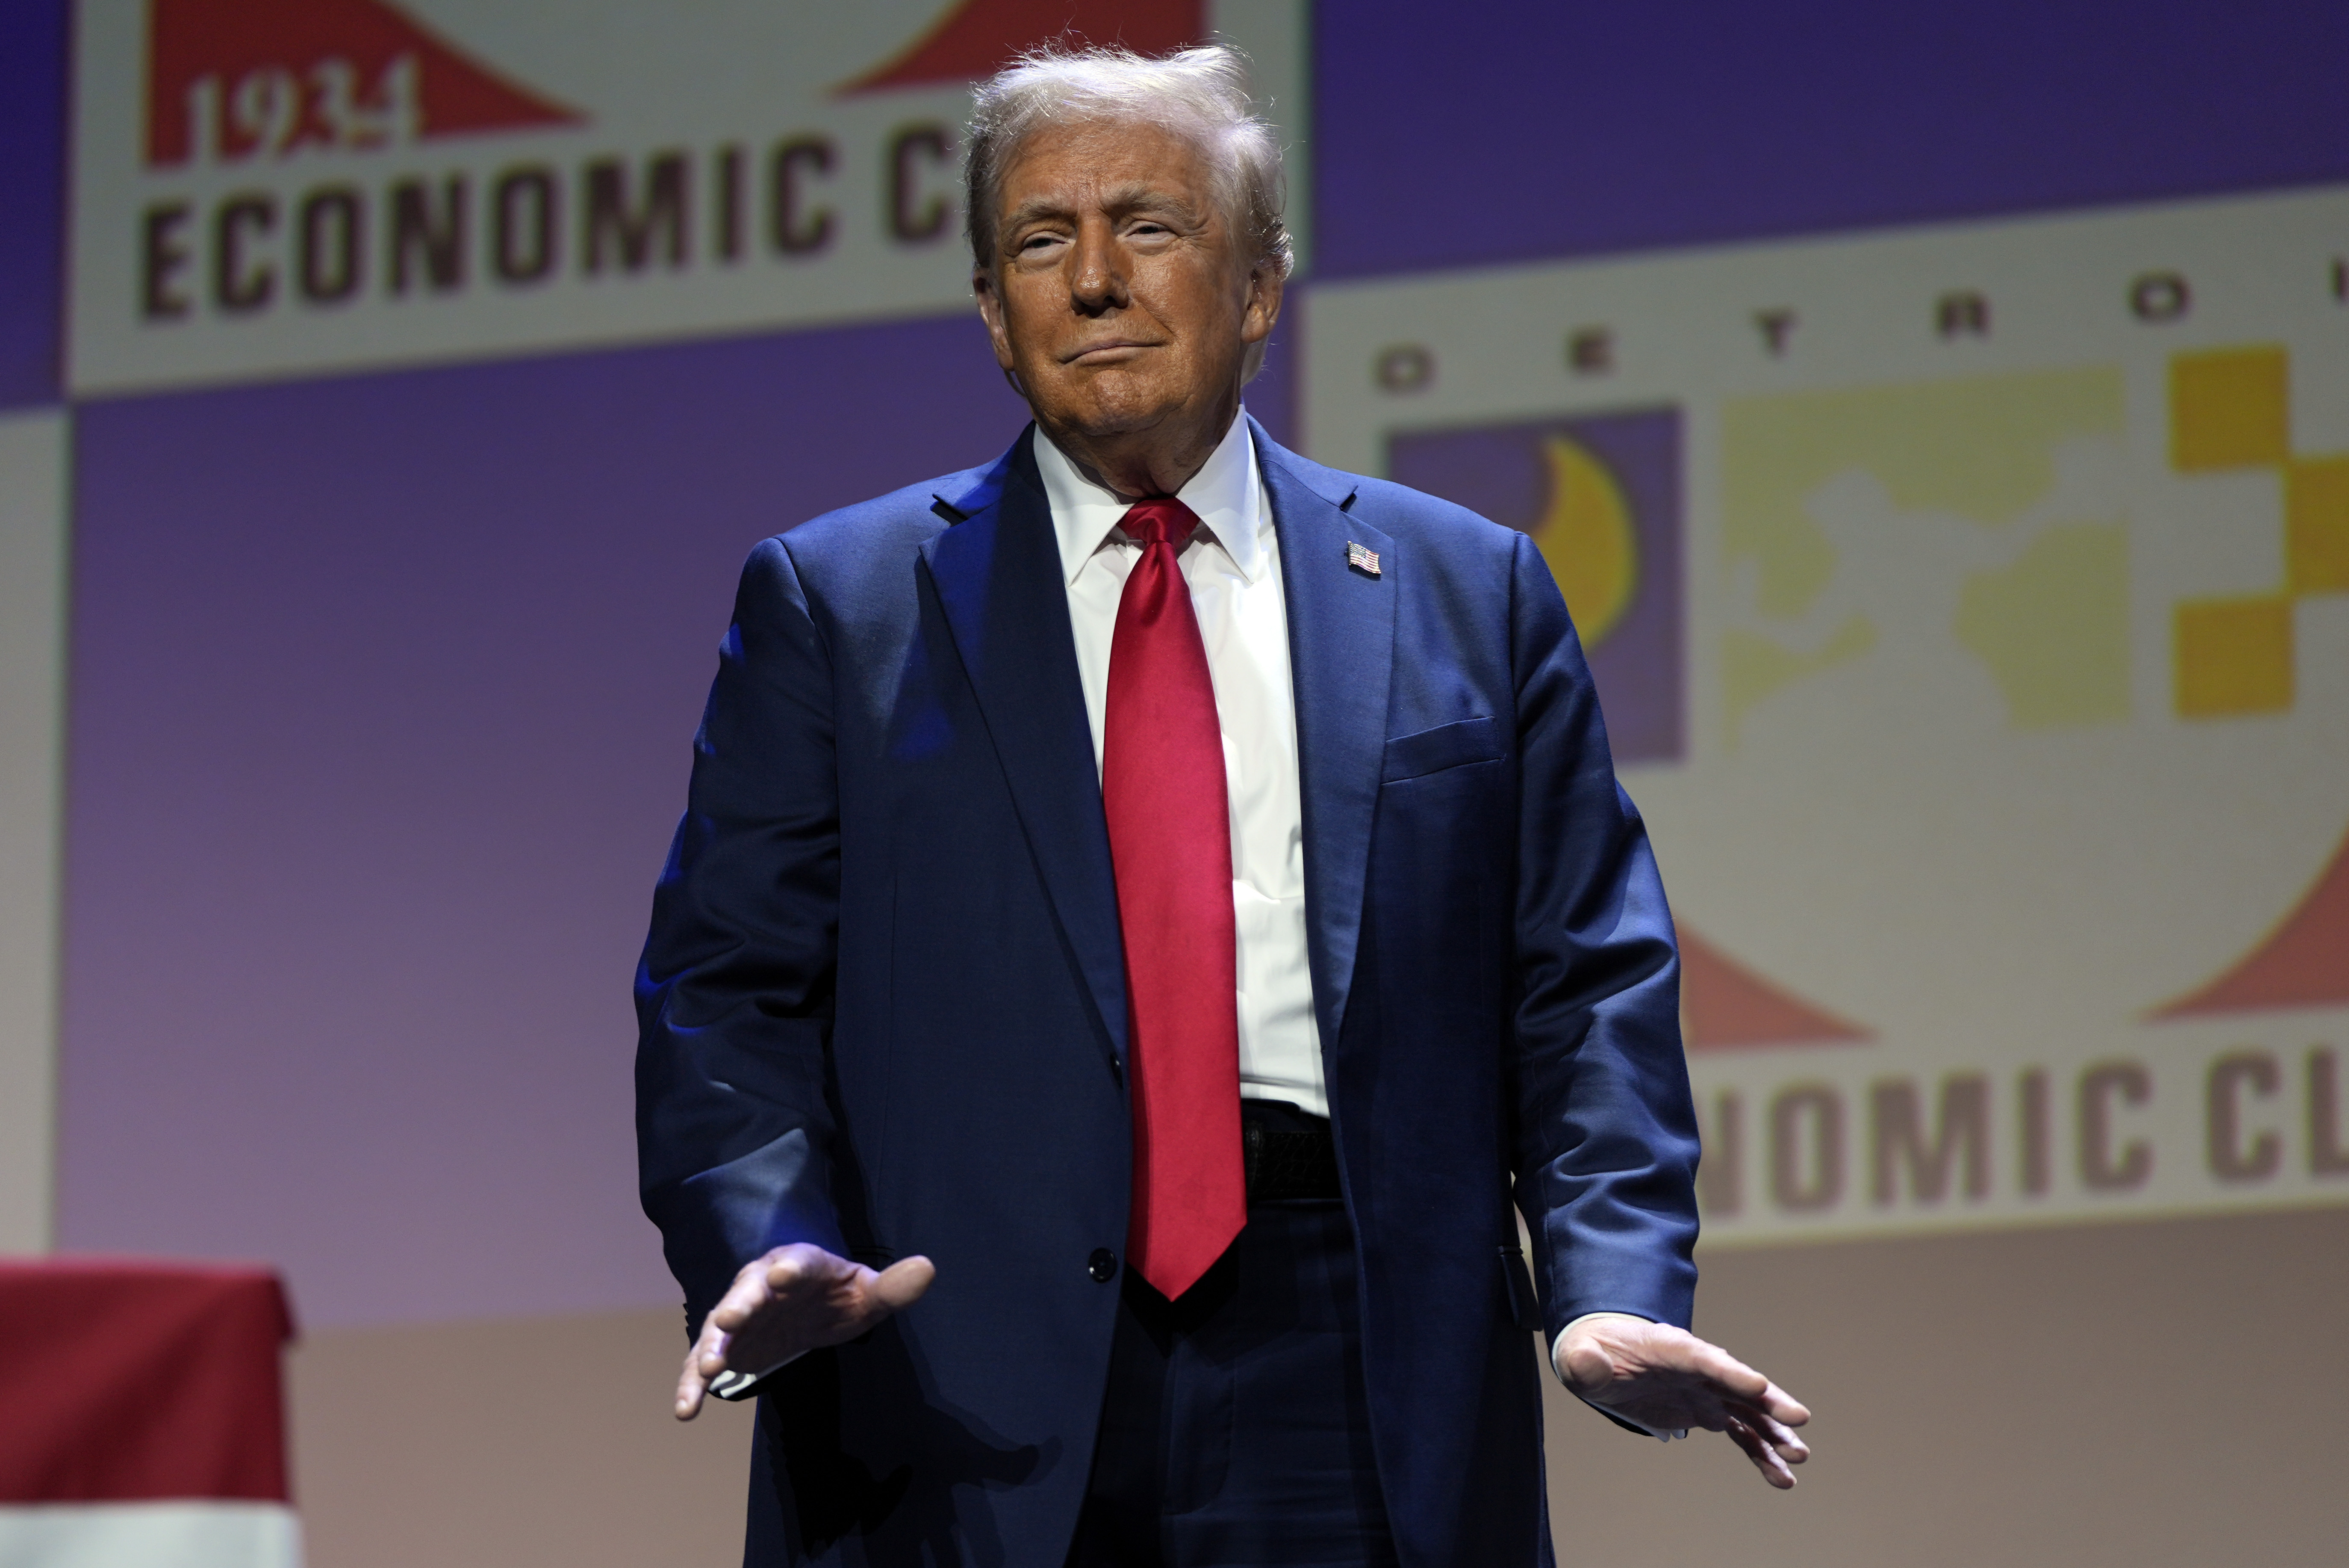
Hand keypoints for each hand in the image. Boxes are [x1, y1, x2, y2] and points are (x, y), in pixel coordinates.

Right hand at [673, 1244, 935, 1419]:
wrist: (811, 1308)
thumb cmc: (841, 1296)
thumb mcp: (870, 1293)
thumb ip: (895, 1286)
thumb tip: (928, 1269)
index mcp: (801, 1266)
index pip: (796, 1263)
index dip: (790, 1270)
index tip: (780, 1277)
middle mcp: (762, 1284)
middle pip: (748, 1292)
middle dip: (738, 1306)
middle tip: (727, 1321)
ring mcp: (740, 1315)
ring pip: (718, 1328)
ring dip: (710, 1347)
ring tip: (705, 1369)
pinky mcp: (728, 1346)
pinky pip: (702, 1364)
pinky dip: (691, 1384)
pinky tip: (686, 1411)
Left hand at [1557, 1314, 1810, 1487]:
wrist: (1604, 1359)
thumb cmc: (1594, 1353)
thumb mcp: (1582, 1356)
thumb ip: (1586, 1362)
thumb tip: (1586, 1364)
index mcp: (1671, 1349)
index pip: (1705, 1360)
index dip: (1731, 1373)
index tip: (1759, 1387)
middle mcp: (1699, 1369)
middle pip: (1739, 1385)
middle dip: (1768, 1402)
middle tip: (1798, 1420)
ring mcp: (1707, 1391)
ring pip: (1749, 1413)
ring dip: (1774, 1435)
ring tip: (1799, 1459)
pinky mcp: (1707, 1411)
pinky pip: (1741, 1433)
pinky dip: (1761, 1453)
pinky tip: (1781, 1477)